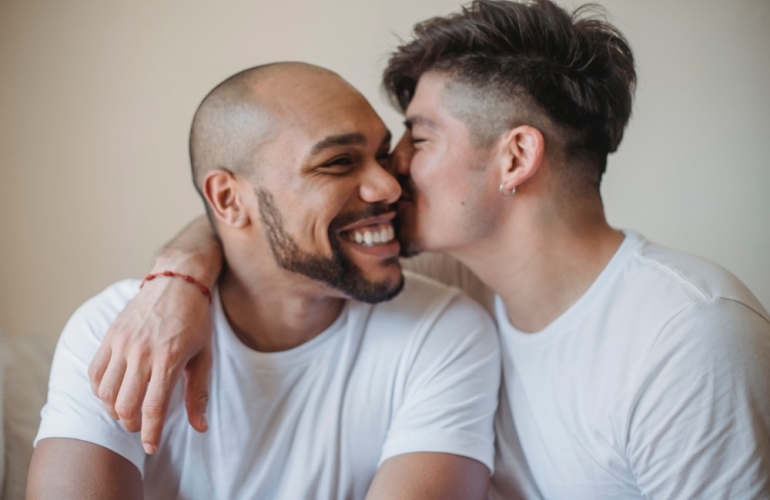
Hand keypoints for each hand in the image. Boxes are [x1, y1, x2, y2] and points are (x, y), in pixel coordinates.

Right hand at [88, 276, 212, 453]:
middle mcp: (142, 352)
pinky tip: (113, 393)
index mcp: (169, 358)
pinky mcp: (110, 335)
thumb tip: (200, 427)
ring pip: (106, 393)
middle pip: (124, 405)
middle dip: (132, 424)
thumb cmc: (195, 320)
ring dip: (114, 410)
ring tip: (127, 411)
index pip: (153, 407)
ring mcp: (123, 343)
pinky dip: (100, 391)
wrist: (178, 282)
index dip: (151, 433)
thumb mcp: (203, 355)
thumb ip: (198, 393)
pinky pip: (95, 373)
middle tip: (142, 425)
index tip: (151, 447)